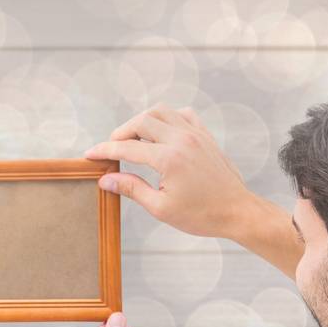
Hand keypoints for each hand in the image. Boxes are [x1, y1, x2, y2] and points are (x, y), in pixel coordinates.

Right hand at [84, 104, 251, 240]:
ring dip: (142, 121)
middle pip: (141, 121)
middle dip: (121, 132)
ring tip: (133, 138)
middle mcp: (182, 139)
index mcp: (169, 158)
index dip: (105, 150)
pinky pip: (182, 114)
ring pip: (161, 111)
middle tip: (111, 148)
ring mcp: (195, 134)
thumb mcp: (160, 207)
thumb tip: (106, 180)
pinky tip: (161, 132)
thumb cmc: (201, 215)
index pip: (127, 148)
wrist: (237, 211)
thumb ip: (132, 189)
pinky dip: (167, 118)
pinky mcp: (205, 135)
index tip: (90, 154)